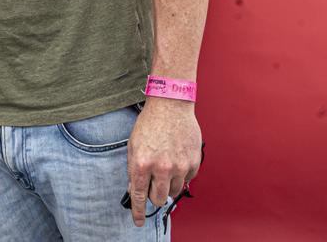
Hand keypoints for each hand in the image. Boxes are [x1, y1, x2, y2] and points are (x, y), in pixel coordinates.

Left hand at [126, 98, 201, 225]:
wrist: (171, 105)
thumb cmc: (150, 123)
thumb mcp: (133, 145)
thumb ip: (134, 170)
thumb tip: (134, 191)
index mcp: (142, 163)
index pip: (138, 196)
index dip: (138, 212)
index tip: (138, 222)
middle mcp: (161, 167)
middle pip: (158, 199)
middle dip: (154, 196)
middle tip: (154, 185)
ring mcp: (179, 166)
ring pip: (173, 191)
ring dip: (168, 185)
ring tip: (166, 167)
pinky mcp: (192, 162)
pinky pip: (187, 180)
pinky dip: (181, 175)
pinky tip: (177, 159)